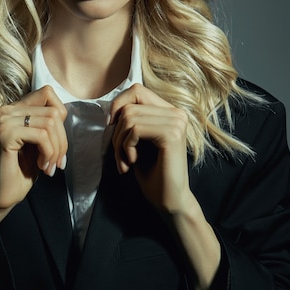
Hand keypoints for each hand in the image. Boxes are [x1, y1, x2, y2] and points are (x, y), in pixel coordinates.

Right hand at [0, 85, 66, 259]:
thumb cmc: (19, 172)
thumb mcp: (39, 143)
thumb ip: (47, 124)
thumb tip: (62, 113)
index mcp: (14, 109)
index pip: (47, 93)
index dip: (61, 115)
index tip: (58, 141)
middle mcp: (6, 110)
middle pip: (53, 112)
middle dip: (62, 140)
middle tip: (58, 162)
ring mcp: (4, 121)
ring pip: (50, 123)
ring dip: (56, 149)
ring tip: (49, 166)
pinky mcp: (5, 134)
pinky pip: (41, 136)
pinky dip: (49, 153)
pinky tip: (43, 166)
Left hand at [110, 83, 190, 213]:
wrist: (169, 200)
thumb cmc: (151, 172)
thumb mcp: (137, 139)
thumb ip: (131, 119)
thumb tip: (112, 108)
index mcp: (169, 110)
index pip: (136, 90)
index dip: (118, 105)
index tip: (112, 127)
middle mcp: (177, 112)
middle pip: (129, 105)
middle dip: (116, 131)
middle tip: (119, 154)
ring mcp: (176, 122)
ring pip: (129, 118)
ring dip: (119, 143)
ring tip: (125, 161)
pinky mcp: (172, 134)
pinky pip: (135, 130)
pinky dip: (125, 147)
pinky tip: (132, 162)